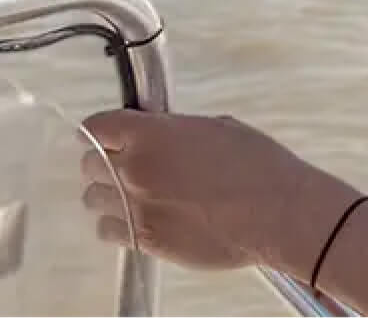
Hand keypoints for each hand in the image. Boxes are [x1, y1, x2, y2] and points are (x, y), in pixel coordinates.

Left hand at [80, 108, 358, 276]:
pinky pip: (107, 230)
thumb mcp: (217, 128)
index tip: (104, 136)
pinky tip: (143, 218)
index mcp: (153, 135)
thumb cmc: (259, 166)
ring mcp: (136, 207)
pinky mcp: (145, 239)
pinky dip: (118, 224)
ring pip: (94, 199)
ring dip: (111, 194)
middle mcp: (136, 170)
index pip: (95, 128)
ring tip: (137, 195)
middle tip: (129, 165)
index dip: (99, 131)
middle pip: (90, 164)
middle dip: (107, 162)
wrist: (277, 212)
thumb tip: (158, 136)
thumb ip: (174, 132)